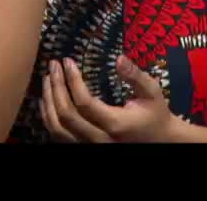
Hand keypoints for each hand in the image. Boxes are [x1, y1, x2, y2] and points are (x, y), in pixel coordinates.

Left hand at [38, 55, 174, 142]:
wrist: (160, 141)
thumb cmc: (155, 114)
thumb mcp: (152, 92)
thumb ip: (136, 76)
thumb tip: (119, 59)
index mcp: (115, 124)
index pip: (84, 103)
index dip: (72, 81)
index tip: (67, 61)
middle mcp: (98, 139)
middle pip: (66, 116)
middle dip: (56, 87)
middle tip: (53, 65)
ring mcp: (89, 145)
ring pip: (57, 128)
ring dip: (48, 102)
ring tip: (47, 78)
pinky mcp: (83, 146)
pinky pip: (58, 135)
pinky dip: (49, 117)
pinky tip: (47, 99)